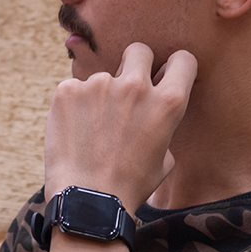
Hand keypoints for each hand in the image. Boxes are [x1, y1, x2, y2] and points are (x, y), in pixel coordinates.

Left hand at [43, 42, 196, 210]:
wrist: (88, 201)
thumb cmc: (130, 186)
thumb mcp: (165, 158)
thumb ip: (162, 126)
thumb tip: (152, 113)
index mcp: (168, 103)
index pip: (183, 60)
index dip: (174, 67)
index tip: (164, 74)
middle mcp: (136, 86)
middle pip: (139, 50)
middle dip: (135, 65)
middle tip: (125, 91)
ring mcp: (99, 84)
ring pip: (102, 78)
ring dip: (99, 97)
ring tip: (92, 132)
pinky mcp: (68, 90)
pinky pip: (74, 89)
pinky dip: (73, 107)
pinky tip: (73, 133)